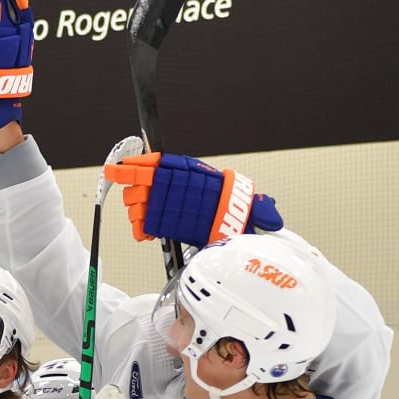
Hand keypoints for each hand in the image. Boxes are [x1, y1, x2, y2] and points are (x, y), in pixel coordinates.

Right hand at [102, 153, 283, 246]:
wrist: (228, 226)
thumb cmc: (234, 210)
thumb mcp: (248, 205)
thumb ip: (261, 208)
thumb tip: (274, 215)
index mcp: (190, 174)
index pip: (161, 164)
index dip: (140, 164)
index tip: (123, 167)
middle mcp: (174, 186)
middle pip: (144, 184)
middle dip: (138, 193)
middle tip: (139, 200)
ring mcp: (165, 204)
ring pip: (139, 203)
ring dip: (137, 211)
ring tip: (142, 219)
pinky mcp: (163, 222)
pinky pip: (144, 223)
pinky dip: (140, 228)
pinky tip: (144, 234)